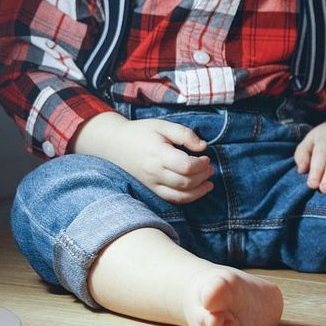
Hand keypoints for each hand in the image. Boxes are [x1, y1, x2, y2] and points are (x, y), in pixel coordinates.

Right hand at [74, 113, 212, 203]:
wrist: (115, 144)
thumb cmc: (141, 132)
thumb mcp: (163, 125)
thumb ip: (184, 134)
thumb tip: (203, 147)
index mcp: (158, 154)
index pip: (186, 166)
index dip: (201, 164)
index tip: (206, 157)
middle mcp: (155, 172)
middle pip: (185, 182)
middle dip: (203, 176)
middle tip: (210, 167)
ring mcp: (152, 183)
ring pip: (180, 195)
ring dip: (199, 190)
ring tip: (209, 181)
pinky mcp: (152, 189)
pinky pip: (172, 199)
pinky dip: (188, 198)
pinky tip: (198, 190)